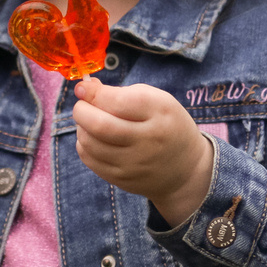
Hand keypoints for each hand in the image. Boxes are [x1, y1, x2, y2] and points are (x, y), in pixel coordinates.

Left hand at [72, 81, 214, 226]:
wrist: (185, 169)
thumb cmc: (166, 125)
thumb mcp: (158, 100)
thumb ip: (122, 92)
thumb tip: (85, 89)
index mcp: (160, 113)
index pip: (118, 102)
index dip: (92, 93)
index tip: (82, 87)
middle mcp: (148, 140)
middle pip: (100, 125)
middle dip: (81, 110)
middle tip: (82, 105)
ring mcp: (134, 164)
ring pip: (90, 143)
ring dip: (82, 127)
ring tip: (90, 121)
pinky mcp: (122, 179)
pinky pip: (89, 159)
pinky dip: (84, 144)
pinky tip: (94, 138)